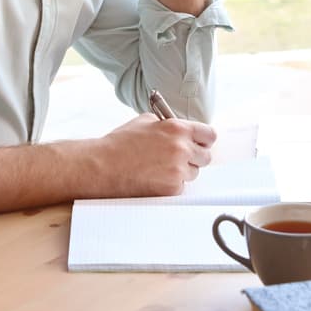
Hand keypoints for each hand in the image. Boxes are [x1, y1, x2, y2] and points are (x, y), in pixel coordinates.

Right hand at [94, 114, 216, 197]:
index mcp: (177, 128)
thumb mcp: (145, 121)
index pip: (209, 135)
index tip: (200, 143)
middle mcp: (182, 148)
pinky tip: (153, 179)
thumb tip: (182, 131)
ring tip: (159, 168)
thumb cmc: (120, 143)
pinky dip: (171, 185)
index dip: (204, 140)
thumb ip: (168, 125)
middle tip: (178, 159)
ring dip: (182, 172)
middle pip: (206, 157)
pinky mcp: (172, 189)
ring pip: (193, 173)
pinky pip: (181, 187)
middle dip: (194, 158)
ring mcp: (178, 170)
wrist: (102, 166)